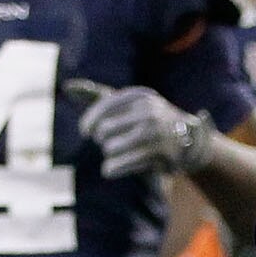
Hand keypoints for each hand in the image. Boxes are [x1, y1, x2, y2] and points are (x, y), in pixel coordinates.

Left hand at [80, 85, 212, 177]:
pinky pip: (124, 163)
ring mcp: (154, 133)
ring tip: (113, 156)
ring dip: (109, 155)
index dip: (90, 120)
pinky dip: (114, 168)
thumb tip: (68, 87)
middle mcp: (148, 111)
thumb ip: (97, 94)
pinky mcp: (158, 154)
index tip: (85, 131)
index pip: (104, 105)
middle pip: (105, 130)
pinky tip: (109, 170)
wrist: (188, 139)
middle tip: (109, 143)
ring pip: (112, 148)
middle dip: (103, 140)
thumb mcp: (126, 103)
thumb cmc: (147, 118)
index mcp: (138, 96)